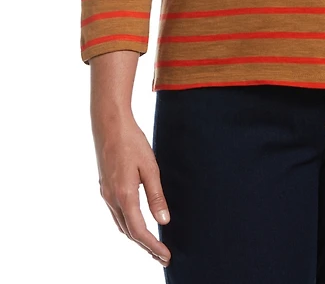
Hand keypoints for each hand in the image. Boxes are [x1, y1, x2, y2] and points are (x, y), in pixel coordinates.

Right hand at [93, 111, 171, 267]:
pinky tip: (137, 222)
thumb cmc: (132, 142)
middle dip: (145, 246)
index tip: (165, 255)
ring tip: (152, 244)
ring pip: (121, 224)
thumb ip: (156, 195)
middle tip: (162, 256)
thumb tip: (163, 221)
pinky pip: (116, 213)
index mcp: (124, 195)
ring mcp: (106, 193)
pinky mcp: (105, 186)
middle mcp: (112, 198)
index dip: (152, 246)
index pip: (138, 230)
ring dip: (136, 236)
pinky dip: (128, 224)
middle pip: (128, 232)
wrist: (109, 124)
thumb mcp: (150, 167)